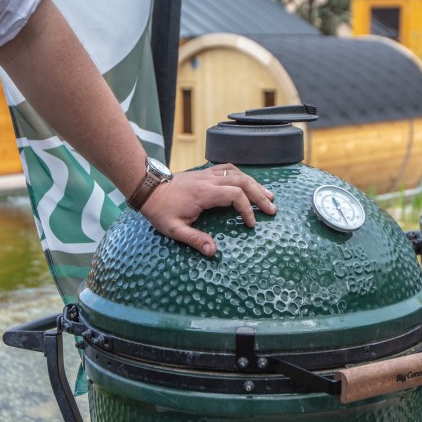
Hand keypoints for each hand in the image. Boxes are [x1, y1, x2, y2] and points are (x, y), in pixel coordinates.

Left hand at [138, 164, 275, 256]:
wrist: (149, 189)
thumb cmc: (160, 210)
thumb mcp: (173, 229)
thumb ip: (194, 239)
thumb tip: (213, 251)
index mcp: (204, 193)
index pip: (234, 195)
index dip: (246, 209)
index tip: (250, 224)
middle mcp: (209, 180)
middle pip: (242, 181)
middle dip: (259, 195)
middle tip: (272, 209)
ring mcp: (208, 174)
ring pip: (238, 174)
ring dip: (255, 184)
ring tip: (268, 196)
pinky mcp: (206, 173)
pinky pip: (229, 169)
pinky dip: (242, 175)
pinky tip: (249, 183)